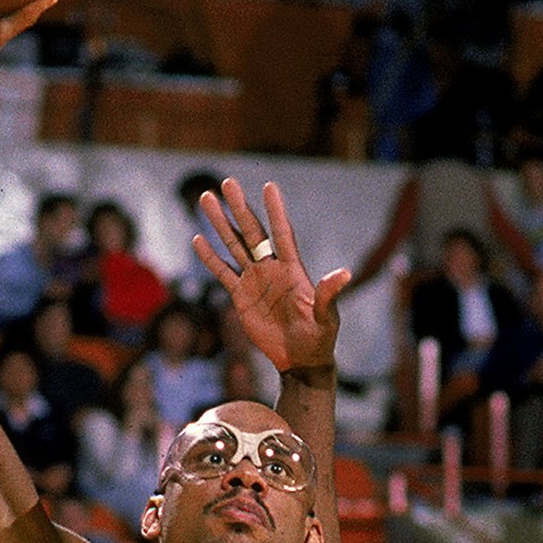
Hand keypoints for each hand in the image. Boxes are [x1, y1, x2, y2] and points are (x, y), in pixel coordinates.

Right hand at [193, 176, 348, 377]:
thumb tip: (344, 273)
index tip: (269, 186)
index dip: (276, 211)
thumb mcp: (326, 317)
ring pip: (234, 245)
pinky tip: (198, 239)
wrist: (300, 359)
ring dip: (220, 224)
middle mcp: (272, 268)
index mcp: (292, 269)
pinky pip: (223, 272)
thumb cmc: (319, 337)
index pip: (282, 233)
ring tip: (206, 199)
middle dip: (239, 207)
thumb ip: (329, 294)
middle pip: (252, 232)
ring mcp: (255, 280)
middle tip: (227, 183)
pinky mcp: (241, 296)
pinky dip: (210, 257)